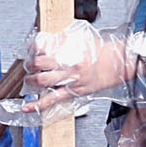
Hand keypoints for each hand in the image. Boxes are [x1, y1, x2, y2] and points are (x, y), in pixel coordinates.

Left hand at [2, 19, 145, 122]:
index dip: (33, 50)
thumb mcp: (81, 38)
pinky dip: (38, 105)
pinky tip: (27, 107)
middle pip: (40, 65)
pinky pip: (53, 99)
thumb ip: (62, 39)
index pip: (43, 48)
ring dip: (32, 80)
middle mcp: (69, 65)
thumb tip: (45, 41)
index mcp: (71, 50)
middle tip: (29, 65)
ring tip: (30, 79)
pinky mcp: (74, 92)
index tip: (31, 51)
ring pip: (43, 82)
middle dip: (30, 65)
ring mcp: (71, 80)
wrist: (118, 64)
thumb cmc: (101, 51)